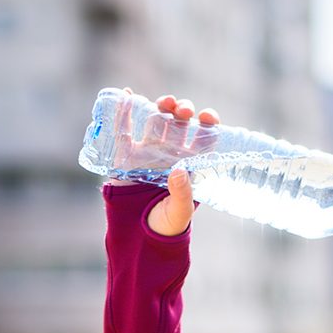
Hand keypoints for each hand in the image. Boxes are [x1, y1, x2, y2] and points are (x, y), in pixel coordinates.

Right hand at [105, 88, 219, 235]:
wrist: (137, 237)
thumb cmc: (166, 226)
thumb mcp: (179, 212)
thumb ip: (182, 193)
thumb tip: (178, 170)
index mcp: (190, 165)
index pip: (203, 138)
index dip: (207, 124)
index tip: (207, 116)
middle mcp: (171, 154)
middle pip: (179, 124)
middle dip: (182, 111)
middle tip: (182, 109)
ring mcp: (148, 153)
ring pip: (156, 122)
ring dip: (161, 108)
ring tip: (164, 103)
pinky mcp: (126, 157)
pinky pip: (124, 131)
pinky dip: (124, 112)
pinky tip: (126, 95)